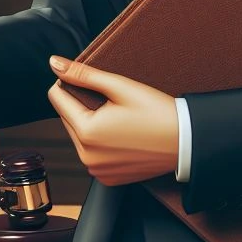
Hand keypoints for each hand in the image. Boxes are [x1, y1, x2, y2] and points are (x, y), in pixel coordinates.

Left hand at [46, 55, 178, 186]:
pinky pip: (91, 152)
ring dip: (89, 122)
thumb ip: (83, 74)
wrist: (186, 142)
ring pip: (77, 134)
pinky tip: (121, 134)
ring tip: (118, 117)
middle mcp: (87, 157)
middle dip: (81, 104)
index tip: (93, 82)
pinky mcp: (107, 178)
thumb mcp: (120, 86)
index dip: (71, 83)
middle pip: (66, 117)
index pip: (56, 98)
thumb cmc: (157, 112)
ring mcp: (97, 171)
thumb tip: (54, 63)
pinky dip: (100, 141)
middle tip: (112, 102)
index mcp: (87, 133)